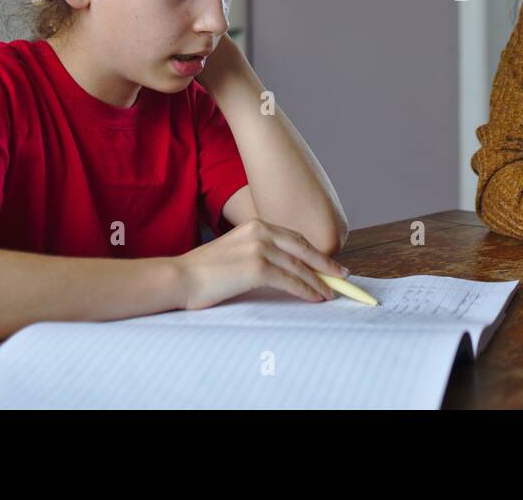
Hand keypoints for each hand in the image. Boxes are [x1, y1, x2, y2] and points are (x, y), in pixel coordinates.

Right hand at [173, 218, 350, 308]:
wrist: (180, 278)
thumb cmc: (204, 271)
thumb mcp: (236, 251)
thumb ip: (259, 252)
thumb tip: (286, 268)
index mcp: (257, 225)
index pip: (295, 239)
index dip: (315, 253)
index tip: (330, 264)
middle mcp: (261, 231)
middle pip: (304, 250)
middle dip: (326, 265)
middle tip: (343, 276)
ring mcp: (259, 248)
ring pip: (299, 267)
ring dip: (319, 282)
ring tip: (331, 293)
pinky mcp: (256, 268)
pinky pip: (290, 281)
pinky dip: (306, 290)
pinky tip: (315, 298)